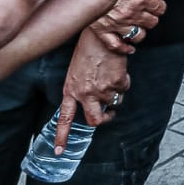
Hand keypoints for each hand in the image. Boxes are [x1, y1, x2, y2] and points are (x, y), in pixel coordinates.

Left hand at [56, 27, 129, 151]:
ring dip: (115, 92)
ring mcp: (102, 89)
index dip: (61, 137)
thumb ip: (80, 88)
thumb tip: (92, 99)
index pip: (64, 119)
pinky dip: (124, 81)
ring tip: (110, 75)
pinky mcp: (117, 82)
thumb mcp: (76, 70)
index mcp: (70, 90)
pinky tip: (117, 69)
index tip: (59, 152)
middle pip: (95, 120)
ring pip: (113, 102)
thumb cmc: (88, 49)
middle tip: (108, 113)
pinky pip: (124, 89)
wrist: (101, 32)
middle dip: (105, 118)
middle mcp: (85, 93)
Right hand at [87, 0, 174, 53]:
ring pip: (138, 36)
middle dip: (151, 17)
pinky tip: (129, 47)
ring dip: (140, 31)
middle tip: (145, 13)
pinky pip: (116, 45)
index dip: (159, 6)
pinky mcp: (103, 30)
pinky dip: (124, 48)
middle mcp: (130, 13)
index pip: (160, 8)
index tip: (155, 5)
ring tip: (137, 25)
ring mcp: (117, 24)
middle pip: (152, 22)